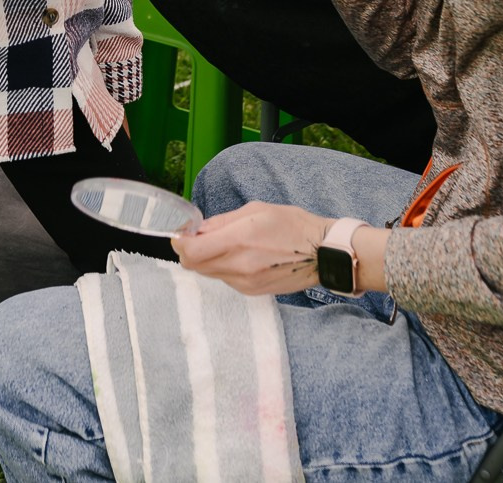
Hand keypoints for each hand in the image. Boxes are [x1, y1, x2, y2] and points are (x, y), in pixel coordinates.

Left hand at [172, 201, 330, 296]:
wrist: (322, 254)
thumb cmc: (293, 225)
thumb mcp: (256, 210)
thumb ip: (222, 221)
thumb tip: (197, 229)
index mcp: (238, 240)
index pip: (191, 251)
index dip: (180, 242)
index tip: (182, 233)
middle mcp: (239, 266)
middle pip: (195, 265)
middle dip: (191, 250)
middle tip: (199, 237)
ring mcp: (245, 283)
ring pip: (209, 273)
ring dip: (208, 259)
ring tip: (227, 244)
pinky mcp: (252, 292)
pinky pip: (226, 280)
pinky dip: (224, 268)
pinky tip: (241, 256)